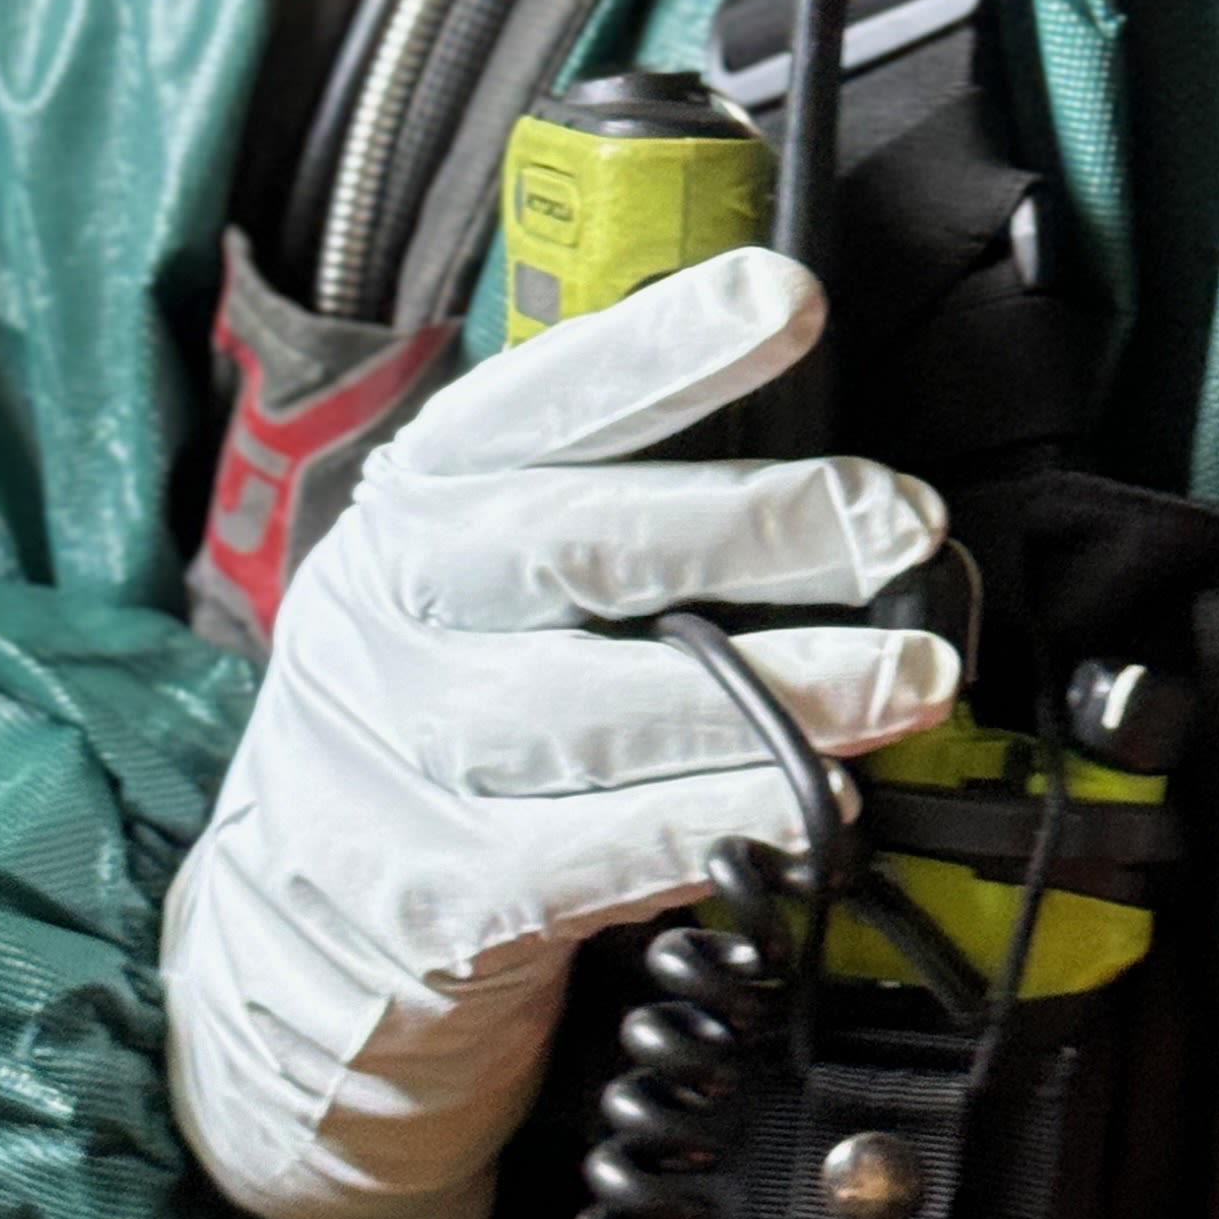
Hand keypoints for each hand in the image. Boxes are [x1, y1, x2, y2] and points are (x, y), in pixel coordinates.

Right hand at [162, 248, 957, 1218]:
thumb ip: (620, 506)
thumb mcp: (492, 573)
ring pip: (598, 710)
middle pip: (578, 545)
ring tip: (910, 677)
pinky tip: (812, 808)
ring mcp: (400, 754)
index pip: (541, 399)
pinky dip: (715, 825)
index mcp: (422, 498)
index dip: (664, 345)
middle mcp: (395, 607)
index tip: (790, 297)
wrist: (309, 921)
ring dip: (779, 693)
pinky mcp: (436, 894)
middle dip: (764, 524)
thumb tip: (830, 468)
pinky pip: (593, 854)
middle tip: (902, 519)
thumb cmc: (459, 696)